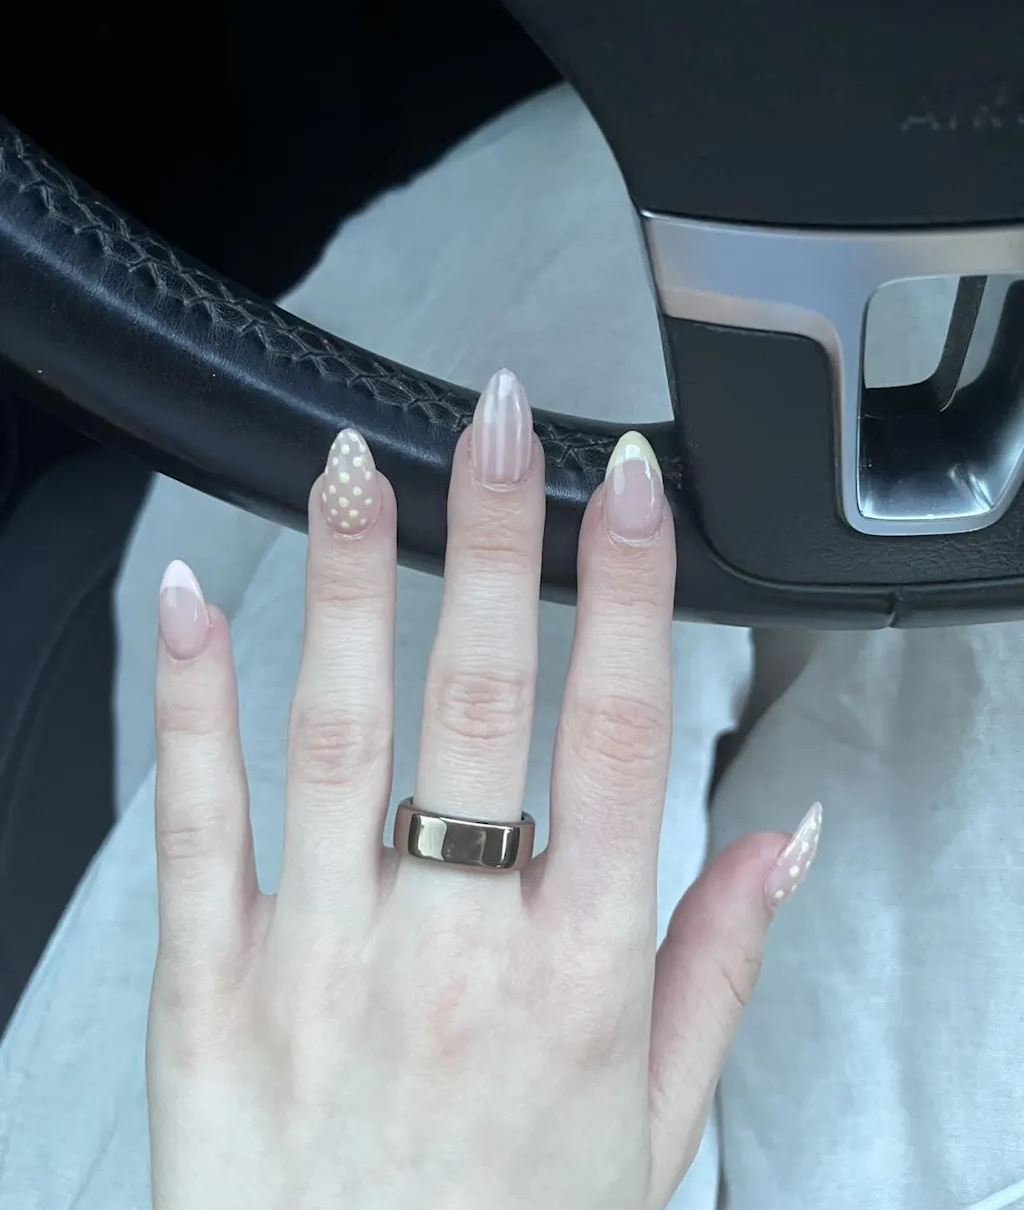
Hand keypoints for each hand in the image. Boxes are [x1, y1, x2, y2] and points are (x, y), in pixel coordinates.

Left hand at [146, 369, 820, 1209]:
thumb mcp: (656, 1127)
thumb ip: (718, 965)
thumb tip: (783, 840)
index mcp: (576, 974)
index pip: (615, 737)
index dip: (628, 593)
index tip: (629, 490)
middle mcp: (453, 950)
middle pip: (478, 703)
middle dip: (493, 542)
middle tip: (493, 423)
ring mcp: (323, 962)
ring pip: (336, 733)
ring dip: (352, 583)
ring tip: (358, 468)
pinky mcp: (212, 989)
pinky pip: (200, 822)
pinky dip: (194, 701)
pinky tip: (200, 600)